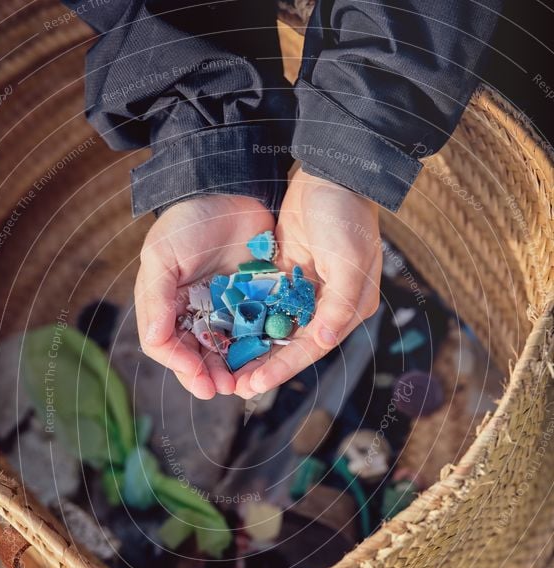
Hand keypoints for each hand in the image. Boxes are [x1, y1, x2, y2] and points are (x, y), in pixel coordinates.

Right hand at [135, 194, 274, 398]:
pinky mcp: (253, 303)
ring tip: (243, 384)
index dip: (182, 367)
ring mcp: (224, 310)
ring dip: (233, 371)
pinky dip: (256, 351)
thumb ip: (156, 301)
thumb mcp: (163, 257)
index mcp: (167, 306)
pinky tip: (263, 362)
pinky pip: (254, 333)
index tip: (199, 380)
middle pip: (198, 356)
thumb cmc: (190, 222)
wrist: (233, 191)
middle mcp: (194, 313)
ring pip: (227, 351)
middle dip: (209, 376)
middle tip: (223, 389)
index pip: (168, 347)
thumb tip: (155, 344)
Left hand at [234, 168, 381, 398]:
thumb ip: (338, 305)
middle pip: (291, 345)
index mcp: (348, 308)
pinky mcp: (287, 276)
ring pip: (276, 329)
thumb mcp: (349, 262)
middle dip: (264, 366)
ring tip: (227, 367)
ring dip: (254, 348)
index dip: (283, 368)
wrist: (331, 173)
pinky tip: (228, 334)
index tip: (255, 385)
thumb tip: (322, 341)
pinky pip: (266, 306)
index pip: (312, 348)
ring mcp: (306, 291)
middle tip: (234, 386)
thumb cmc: (346, 217)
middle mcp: (327, 305)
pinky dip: (250, 321)